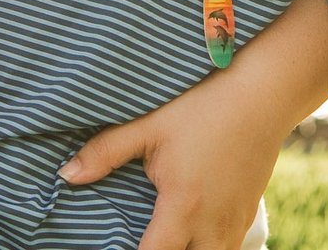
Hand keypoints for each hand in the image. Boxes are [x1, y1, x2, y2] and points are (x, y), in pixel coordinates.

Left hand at [59, 98, 277, 249]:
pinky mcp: (249, 214)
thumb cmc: (202, 106)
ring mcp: (235, 223)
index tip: (112, 244)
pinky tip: (192, 230)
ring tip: (166, 235)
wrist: (262, 93)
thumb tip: (66, 175)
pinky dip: (209, 246)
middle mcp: (213, 224)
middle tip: (142, 237)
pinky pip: (228, 247)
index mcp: (183, 206)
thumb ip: (106, 152)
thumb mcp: (150, 125)